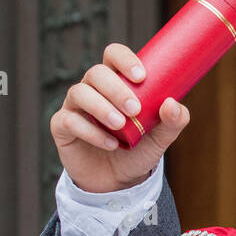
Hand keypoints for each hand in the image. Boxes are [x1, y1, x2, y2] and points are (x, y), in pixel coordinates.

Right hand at [49, 42, 190, 192]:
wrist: (119, 180)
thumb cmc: (140, 149)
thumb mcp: (162, 137)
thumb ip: (174, 121)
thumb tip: (173, 103)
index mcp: (117, 81)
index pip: (113, 55)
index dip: (124, 59)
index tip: (141, 76)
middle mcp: (93, 89)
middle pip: (96, 73)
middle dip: (115, 88)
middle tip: (134, 109)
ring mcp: (75, 106)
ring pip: (79, 93)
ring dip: (101, 107)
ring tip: (120, 125)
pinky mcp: (62, 127)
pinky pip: (68, 121)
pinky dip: (90, 131)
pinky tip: (110, 143)